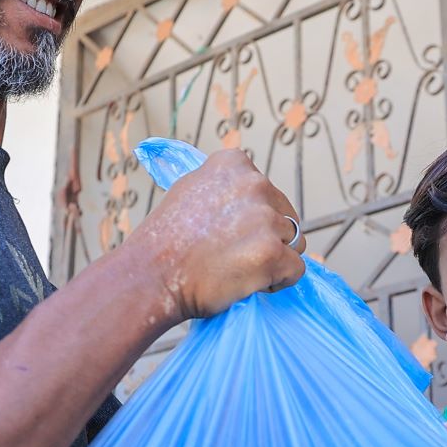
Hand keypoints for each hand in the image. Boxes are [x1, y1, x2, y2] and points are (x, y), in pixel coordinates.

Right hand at [130, 150, 306, 319]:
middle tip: (230, 256)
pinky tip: (248, 283)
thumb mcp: (191, 189)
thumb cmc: (165, 240)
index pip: (267, 193)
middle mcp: (255, 183)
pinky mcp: (272, 252)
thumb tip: (251, 192)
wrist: (150, 276)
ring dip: (272, 260)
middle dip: (267, 238)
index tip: (225, 232)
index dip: (252, 218)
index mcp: (235, 163)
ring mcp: (265, 218)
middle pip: (285, 217)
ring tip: (237, 269)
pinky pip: (296, 270)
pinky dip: (278, 282)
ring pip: (293, 243)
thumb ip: (224, 186)